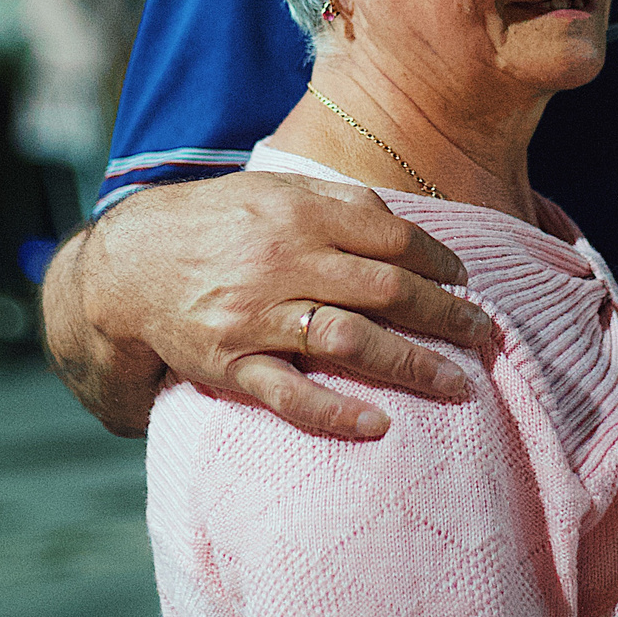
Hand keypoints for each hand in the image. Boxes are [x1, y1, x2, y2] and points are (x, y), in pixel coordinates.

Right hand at [41, 171, 491, 439]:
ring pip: (351, 341)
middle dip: (448, 315)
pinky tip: (381, 425)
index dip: (439, 262)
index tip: (466, 282)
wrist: (131, 265)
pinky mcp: (231, 366)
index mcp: (299, 214)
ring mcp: (257, 317)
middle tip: (486, 336)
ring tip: (460, 384)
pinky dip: (338, 412)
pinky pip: (291, 395)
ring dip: (414, 365)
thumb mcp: (273, 191)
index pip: (392, 238)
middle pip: (387, 290)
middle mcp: (283, 262)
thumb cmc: (217, 224)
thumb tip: (403, 225)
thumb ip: (336, 204)